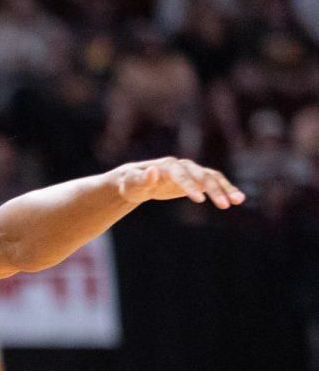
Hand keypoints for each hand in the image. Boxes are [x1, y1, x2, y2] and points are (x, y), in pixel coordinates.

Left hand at [116, 158, 244, 208]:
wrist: (136, 181)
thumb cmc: (130, 183)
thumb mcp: (131, 183)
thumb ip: (140, 179)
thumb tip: (152, 171)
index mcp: (167, 166)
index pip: (181, 175)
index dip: (190, 186)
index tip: (199, 200)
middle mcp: (183, 166)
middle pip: (202, 176)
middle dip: (214, 190)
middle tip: (225, 205)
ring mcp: (191, 171)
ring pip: (212, 178)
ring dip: (226, 188)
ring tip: (239, 200)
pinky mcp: (195, 179)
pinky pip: (213, 183)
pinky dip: (225, 189)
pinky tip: (236, 199)